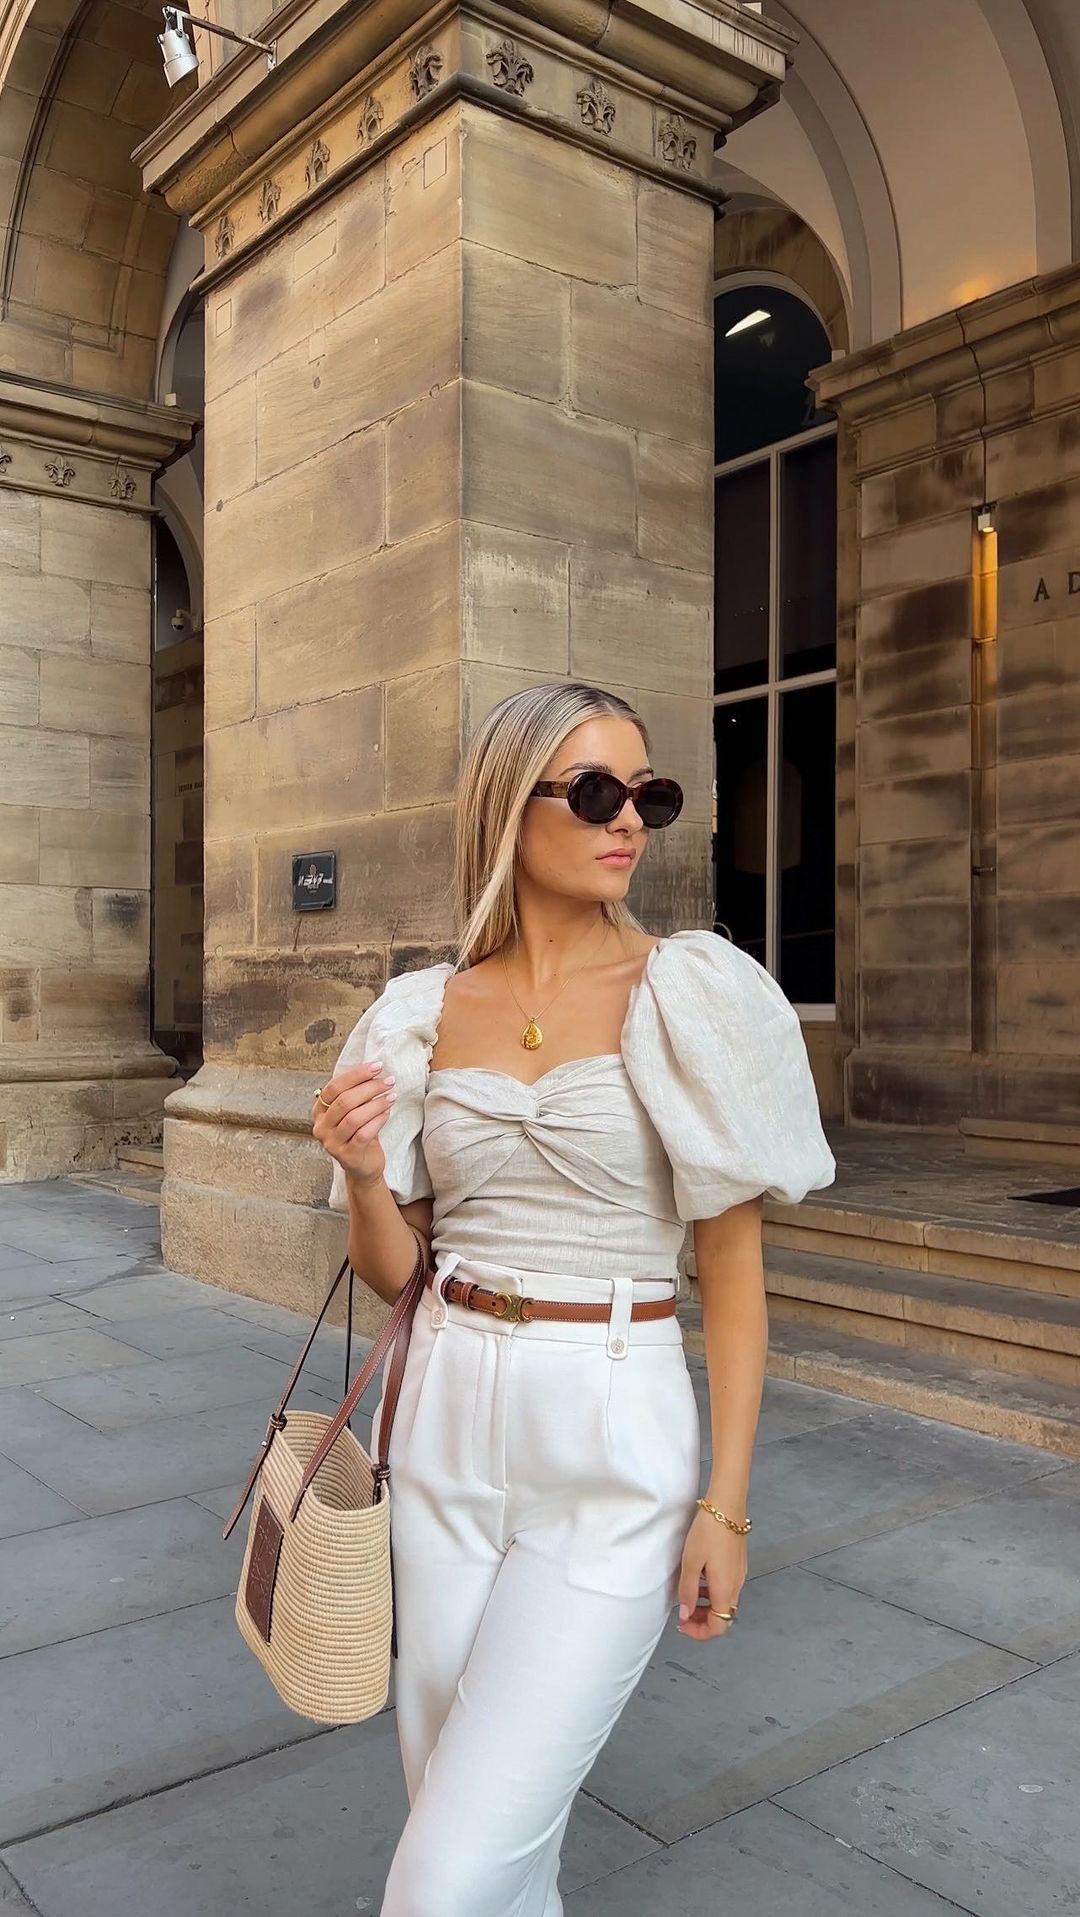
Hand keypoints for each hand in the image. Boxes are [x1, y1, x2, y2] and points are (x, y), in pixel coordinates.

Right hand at [312, 1063, 395, 1188]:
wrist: (363, 1166)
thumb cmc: (359, 1133)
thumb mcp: (354, 1111)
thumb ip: (357, 1092)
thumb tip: (374, 1069)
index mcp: (319, 1111)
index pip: (334, 1087)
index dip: (356, 1075)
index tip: (377, 1066)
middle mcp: (321, 1127)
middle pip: (344, 1101)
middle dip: (370, 1088)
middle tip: (389, 1081)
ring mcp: (332, 1143)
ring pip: (354, 1117)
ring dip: (376, 1104)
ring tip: (391, 1096)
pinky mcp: (346, 1156)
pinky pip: (363, 1134)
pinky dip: (378, 1121)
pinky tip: (387, 1113)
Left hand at [676, 1507, 746, 1640]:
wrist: (727, 1506)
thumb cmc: (708, 1531)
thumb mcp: (690, 1562)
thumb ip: (688, 1591)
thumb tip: (686, 1615)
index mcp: (725, 1589)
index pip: (719, 1626)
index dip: (700, 1632)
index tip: (683, 1625)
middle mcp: (736, 1586)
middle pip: (723, 1617)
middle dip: (703, 1621)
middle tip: (684, 1615)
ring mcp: (739, 1575)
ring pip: (725, 1603)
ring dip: (708, 1607)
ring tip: (690, 1596)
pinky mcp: (738, 1565)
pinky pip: (727, 1588)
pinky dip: (714, 1592)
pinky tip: (701, 1579)